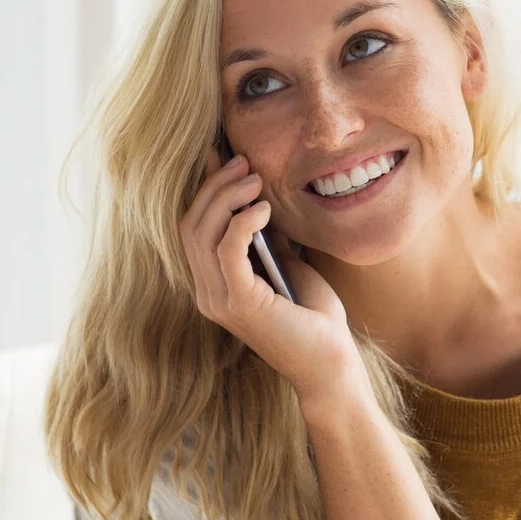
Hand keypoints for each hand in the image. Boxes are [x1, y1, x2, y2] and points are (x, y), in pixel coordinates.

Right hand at [179, 144, 364, 400]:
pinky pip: (227, 250)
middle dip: (215, 186)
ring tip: (257, 180)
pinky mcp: (240, 303)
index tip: (224, 157)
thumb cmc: (314, 318)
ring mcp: (219, 299)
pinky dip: (242, 222)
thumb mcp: (287, 267)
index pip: (191, 228)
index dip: (204, 190)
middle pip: (190, 225)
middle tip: (244, 161)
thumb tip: (259, 199)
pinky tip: (265, 209)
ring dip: (228, 198)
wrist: (331, 362)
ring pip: (202, 233)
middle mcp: (207, 293)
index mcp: (214, 284)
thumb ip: (266, 240)